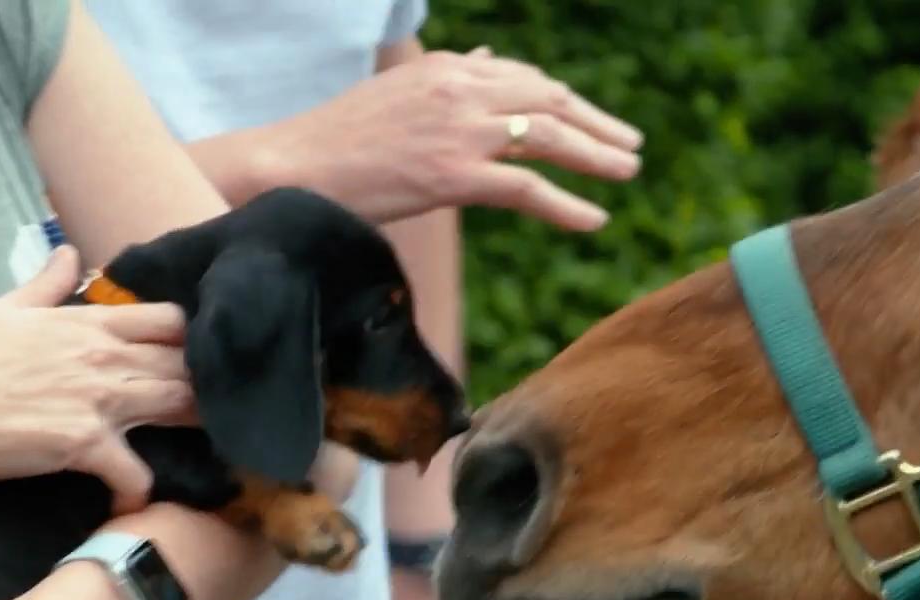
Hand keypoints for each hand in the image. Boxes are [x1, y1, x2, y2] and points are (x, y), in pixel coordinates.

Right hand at [0, 245, 194, 514]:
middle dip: (207, 384)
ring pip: (178, 408)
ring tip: (204, 447)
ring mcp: (99, 401)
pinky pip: (137, 472)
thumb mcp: (4, 309)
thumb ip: (47, 282)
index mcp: (90, 324)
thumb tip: (70, 252)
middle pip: (186, 365)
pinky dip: (141, 488)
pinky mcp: (86, 445)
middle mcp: (104, 358)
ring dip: (195, 428)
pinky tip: (132, 497)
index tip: (199, 357)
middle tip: (217, 405)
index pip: (171, 319)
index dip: (194, 338)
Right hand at [271, 47, 642, 229]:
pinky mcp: (453, 175)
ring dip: (596, 154)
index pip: (522, 77)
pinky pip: (527, 189)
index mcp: (446, 69)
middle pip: (548, 99)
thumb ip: (446, 80)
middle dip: (594, 123)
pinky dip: (567, 205)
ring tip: (627, 172)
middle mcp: (459, 88)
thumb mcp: (397, 95)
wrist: (290, 169)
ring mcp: (459, 130)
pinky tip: (594, 219)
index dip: (563, 101)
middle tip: (628, 146)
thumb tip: (482, 60)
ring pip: (548, 135)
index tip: (589, 120)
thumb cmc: (335, 141)